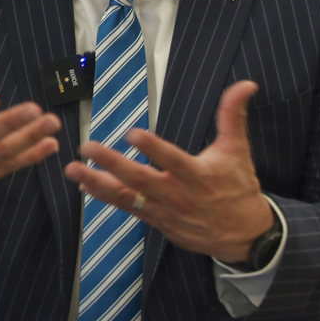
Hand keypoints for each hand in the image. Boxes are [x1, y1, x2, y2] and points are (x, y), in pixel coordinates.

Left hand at [63, 80, 273, 262]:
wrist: (244, 235)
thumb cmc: (238, 187)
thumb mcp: (238, 150)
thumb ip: (233, 115)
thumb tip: (246, 85)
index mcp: (199, 176)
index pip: (173, 161)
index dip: (153, 149)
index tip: (132, 133)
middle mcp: (179, 196)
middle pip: (141, 180)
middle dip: (112, 164)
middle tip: (88, 147)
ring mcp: (165, 212)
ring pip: (127, 197)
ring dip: (97, 183)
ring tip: (73, 169)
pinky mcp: (157, 222)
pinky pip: (127, 209)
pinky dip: (106, 197)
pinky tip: (86, 186)